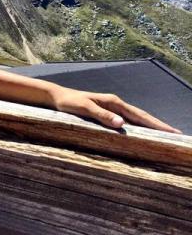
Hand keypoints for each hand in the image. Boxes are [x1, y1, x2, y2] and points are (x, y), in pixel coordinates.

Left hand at [49, 87, 181, 133]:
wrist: (56, 97)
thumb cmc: (69, 102)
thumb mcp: (83, 108)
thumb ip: (101, 115)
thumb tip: (122, 124)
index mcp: (113, 102)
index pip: (140, 115)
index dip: (156, 124)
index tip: (172, 132)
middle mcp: (115, 104)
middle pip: (142, 117)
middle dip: (159, 126)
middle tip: (176, 136)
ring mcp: (111, 109)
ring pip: (135, 120)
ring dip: (149, 128)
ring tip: (164, 137)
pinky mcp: (105, 114)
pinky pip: (126, 122)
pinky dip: (136, 128)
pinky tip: (140, 136)